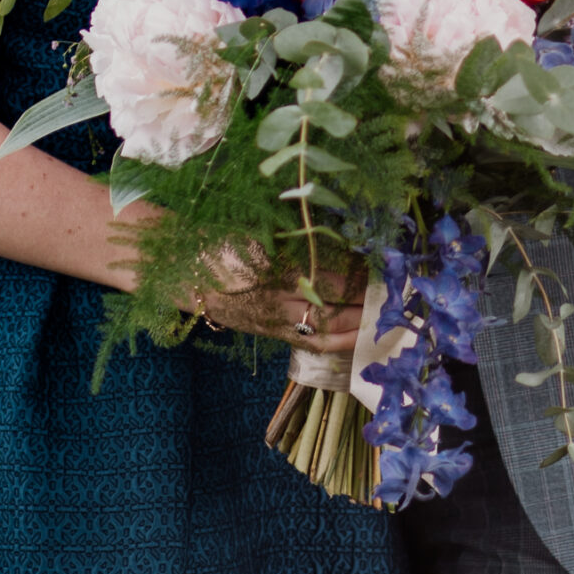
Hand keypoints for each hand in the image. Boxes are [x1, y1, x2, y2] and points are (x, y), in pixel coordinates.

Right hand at [104, 215, 365, 353]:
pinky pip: (311, 342)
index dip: (358, 273)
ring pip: (326, 327)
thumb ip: (296, 238)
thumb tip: (340, 239)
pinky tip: (358, 335)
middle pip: (332, 302)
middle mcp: (274, 295)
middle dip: (365, 299)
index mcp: (272, 264)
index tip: (382, 265)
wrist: (178, 270)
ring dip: (358, 322)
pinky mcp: (269, 332)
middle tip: (394, 292)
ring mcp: (272, 318)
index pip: (327, 273)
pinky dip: (339, 340)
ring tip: (383, 314)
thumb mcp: (258, 231)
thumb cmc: (219, 240)